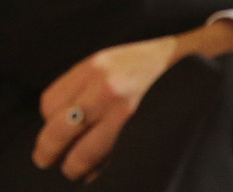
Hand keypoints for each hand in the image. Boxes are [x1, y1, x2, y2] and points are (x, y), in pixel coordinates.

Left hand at [33, 21, 232, 179]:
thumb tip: (57, 118)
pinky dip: (100, 170)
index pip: (49, 104)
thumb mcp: (106, 61)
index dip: (45, 122)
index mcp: (92, 69)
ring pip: (84, 153)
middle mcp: (106, 90)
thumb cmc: (143, 64)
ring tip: (72, 170)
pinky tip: (97, 171)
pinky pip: (112, 160)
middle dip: (47, 150)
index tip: (49, 130)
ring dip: (73, 166)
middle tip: (43, 160)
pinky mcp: (145, 132)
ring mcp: (126, 114)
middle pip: (59, 129)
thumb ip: (81, 85)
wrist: (189, 62)